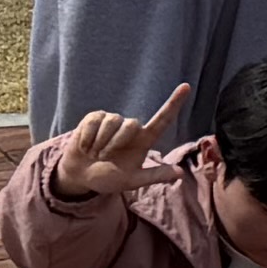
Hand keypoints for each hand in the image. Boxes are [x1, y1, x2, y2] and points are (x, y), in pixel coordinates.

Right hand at [47, 79, 191, 202]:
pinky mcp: (96, 117)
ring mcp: (113, 121)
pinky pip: (94, 121)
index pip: (163, 119)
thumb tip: (180, 173)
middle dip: (115, 142)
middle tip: (104, 157)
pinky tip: (84, 146)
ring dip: (100, 142)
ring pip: (112, 121)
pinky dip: (86, 137)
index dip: (174, 103)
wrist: (80, 176)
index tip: (186, 86)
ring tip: (94, 153)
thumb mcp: (131, 181)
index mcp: (144, 140)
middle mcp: (131, 128)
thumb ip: (154, 176)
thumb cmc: (108, 178)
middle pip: (131, 123)